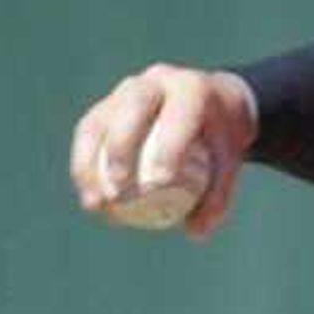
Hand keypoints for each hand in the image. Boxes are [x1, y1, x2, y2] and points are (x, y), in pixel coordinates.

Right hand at [68, 64, 260, 240]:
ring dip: (90, 163)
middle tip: (119, 194)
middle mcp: (156, 81)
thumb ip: (218, 196)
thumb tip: (196, 233)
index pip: (177, 117)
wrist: (211, 104)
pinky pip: (89, 131)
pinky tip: (88, 195)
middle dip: (120, 151)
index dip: (166, 148)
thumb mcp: (228, 163)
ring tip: (94, 204)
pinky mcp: (108, 103)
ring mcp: (127, 89)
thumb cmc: (221, 139)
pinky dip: (84, 163)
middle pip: (131, 110)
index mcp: (191, 89)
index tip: (158, 185)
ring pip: (100, 121)